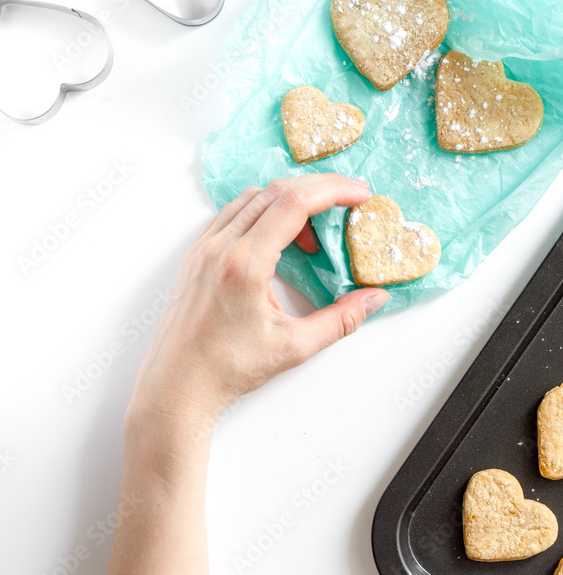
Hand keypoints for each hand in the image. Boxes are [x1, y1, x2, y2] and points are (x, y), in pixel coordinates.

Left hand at [127, 174, 388, 429]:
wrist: (177, 385)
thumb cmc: (227, 370)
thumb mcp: (294, 347)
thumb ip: (341, 320)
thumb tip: (374, 299)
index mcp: (245, 264)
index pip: (294, 203)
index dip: (333, 190)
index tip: (359, 195)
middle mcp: (221, 247)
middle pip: (276, 192)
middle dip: (318, 189)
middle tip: (348, 202)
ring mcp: (204, 248)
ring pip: (253, 198)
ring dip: (289, 202)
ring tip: (313, 236)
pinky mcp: (196, 255)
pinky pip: (232, 214)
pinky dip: (262, 213)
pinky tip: (279, 239)